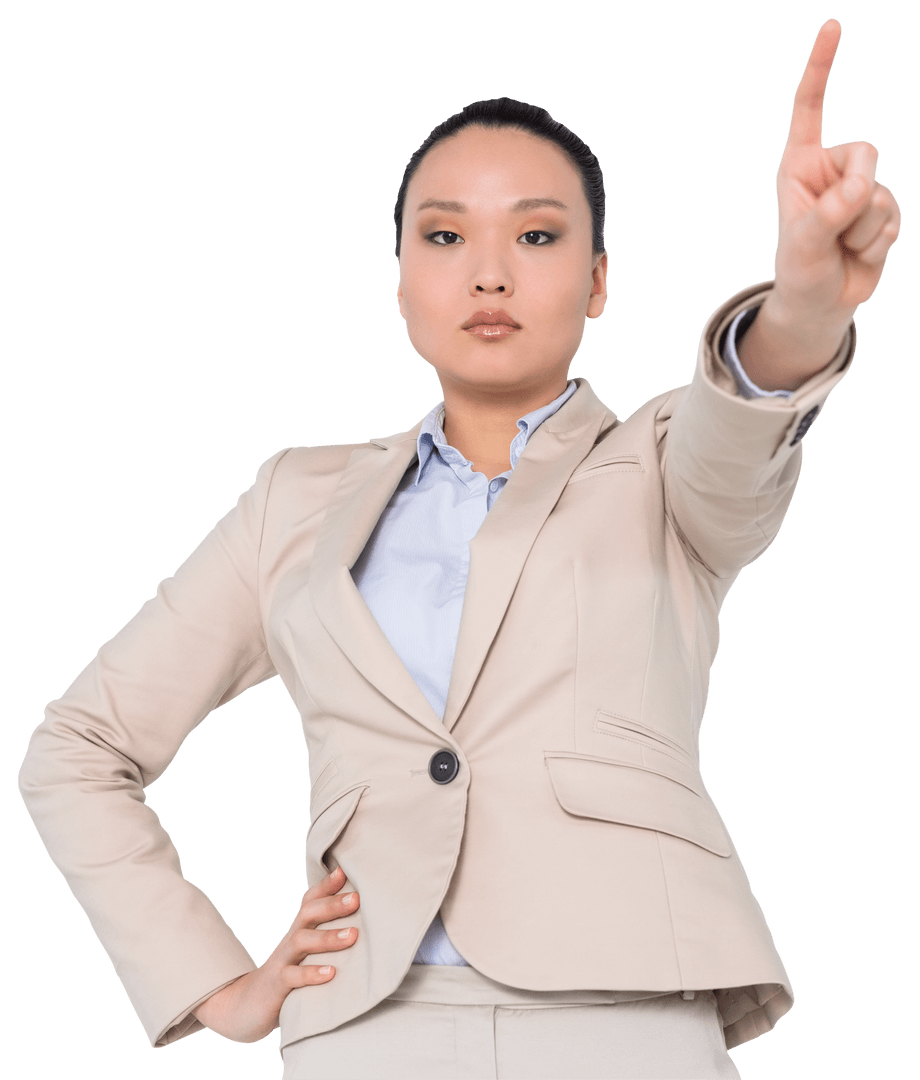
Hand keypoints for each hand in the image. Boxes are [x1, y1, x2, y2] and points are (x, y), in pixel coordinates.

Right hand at [192, 866, 359, 1043]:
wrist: (246, 1007)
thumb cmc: (289, 977)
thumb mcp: (306, 954)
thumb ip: (328, 937)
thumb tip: (364, 925)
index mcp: (299, 930)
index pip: (310, 900)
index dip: (326, 885)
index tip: (344, 870)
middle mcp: (290, 940)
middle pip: (308, 914)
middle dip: (332, 904)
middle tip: (356, 899)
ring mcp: (281, 961)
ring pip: (301, 941)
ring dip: (328, 938)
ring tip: (353, 936)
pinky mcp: (276, 986)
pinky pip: (292, 977)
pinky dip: (311, 973)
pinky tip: (331, 973)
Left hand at [771, 18, 900, 323]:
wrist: (820, 303)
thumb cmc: (800, 270)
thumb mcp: (803, 243)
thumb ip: (829, 212)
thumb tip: (862, 187)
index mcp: (800, 165)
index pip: (810, 109)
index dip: (821, 68)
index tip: (833, 26)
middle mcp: (831, 171)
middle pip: (866, 154)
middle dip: (856, 194)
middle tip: (835, 227)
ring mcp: (859, 190)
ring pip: (880, 194)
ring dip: (861, 230)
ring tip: (839, 247)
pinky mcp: (882, 211)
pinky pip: (892, 219)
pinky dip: (874, 243)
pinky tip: (857, 253)